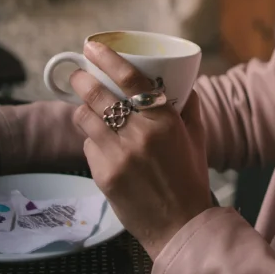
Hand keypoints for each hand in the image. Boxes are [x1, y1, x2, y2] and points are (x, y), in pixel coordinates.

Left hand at [71, 41, 211, 260]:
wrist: (180, 225)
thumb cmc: (190, 179)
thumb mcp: (197, 138)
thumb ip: (189, 108)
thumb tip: (185, 83)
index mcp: (166, 120)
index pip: (131, 79)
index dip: (108, 59)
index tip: (92, 47)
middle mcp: (140, 134)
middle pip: (98, 95)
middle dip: (81, 80)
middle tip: (77, 74)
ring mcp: (119, 155)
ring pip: (85, 119)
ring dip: (83, 110)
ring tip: (86, 108)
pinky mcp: (104, 174)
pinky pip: (88, 147)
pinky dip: (92, 142)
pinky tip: (102, 147)